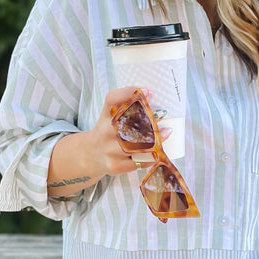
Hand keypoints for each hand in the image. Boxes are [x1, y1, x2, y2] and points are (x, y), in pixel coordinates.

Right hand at [46, 87, 170, 196]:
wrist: (92, 155)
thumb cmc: (109, 132)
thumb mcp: (111, 116)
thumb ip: (127, 106)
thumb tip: (152, 99)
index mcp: (105, 115)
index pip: (112, 99)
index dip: (128, 93)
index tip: (148, 92)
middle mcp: (105, 131)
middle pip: (127, 124)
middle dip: (147, 119)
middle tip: (163, 115)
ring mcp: (109, 150)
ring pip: (134, 146)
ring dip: (154, 139)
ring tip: (167, 132)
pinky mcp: (115, 166)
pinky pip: (137, 162)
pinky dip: (150, 157)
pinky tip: (157, 152)